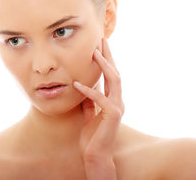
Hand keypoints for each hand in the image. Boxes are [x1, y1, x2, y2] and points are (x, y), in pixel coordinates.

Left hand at [73, 38, 124, 160]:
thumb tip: (84, 85)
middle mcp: (118, 101)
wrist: (95, 155)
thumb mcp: (88, 113)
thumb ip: (89, 100)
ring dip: (104, 66)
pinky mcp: (112, 116)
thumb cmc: (91, 136)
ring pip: (115, 81)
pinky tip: (77, 83)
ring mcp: (117, 108)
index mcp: (113, 99)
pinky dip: (89, 90)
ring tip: (94, 54)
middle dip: (109, 55)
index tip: (100, 45)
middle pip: (116, 72)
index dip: (106, 59)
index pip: (111, 75)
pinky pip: (100, 99)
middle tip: (102, 40)